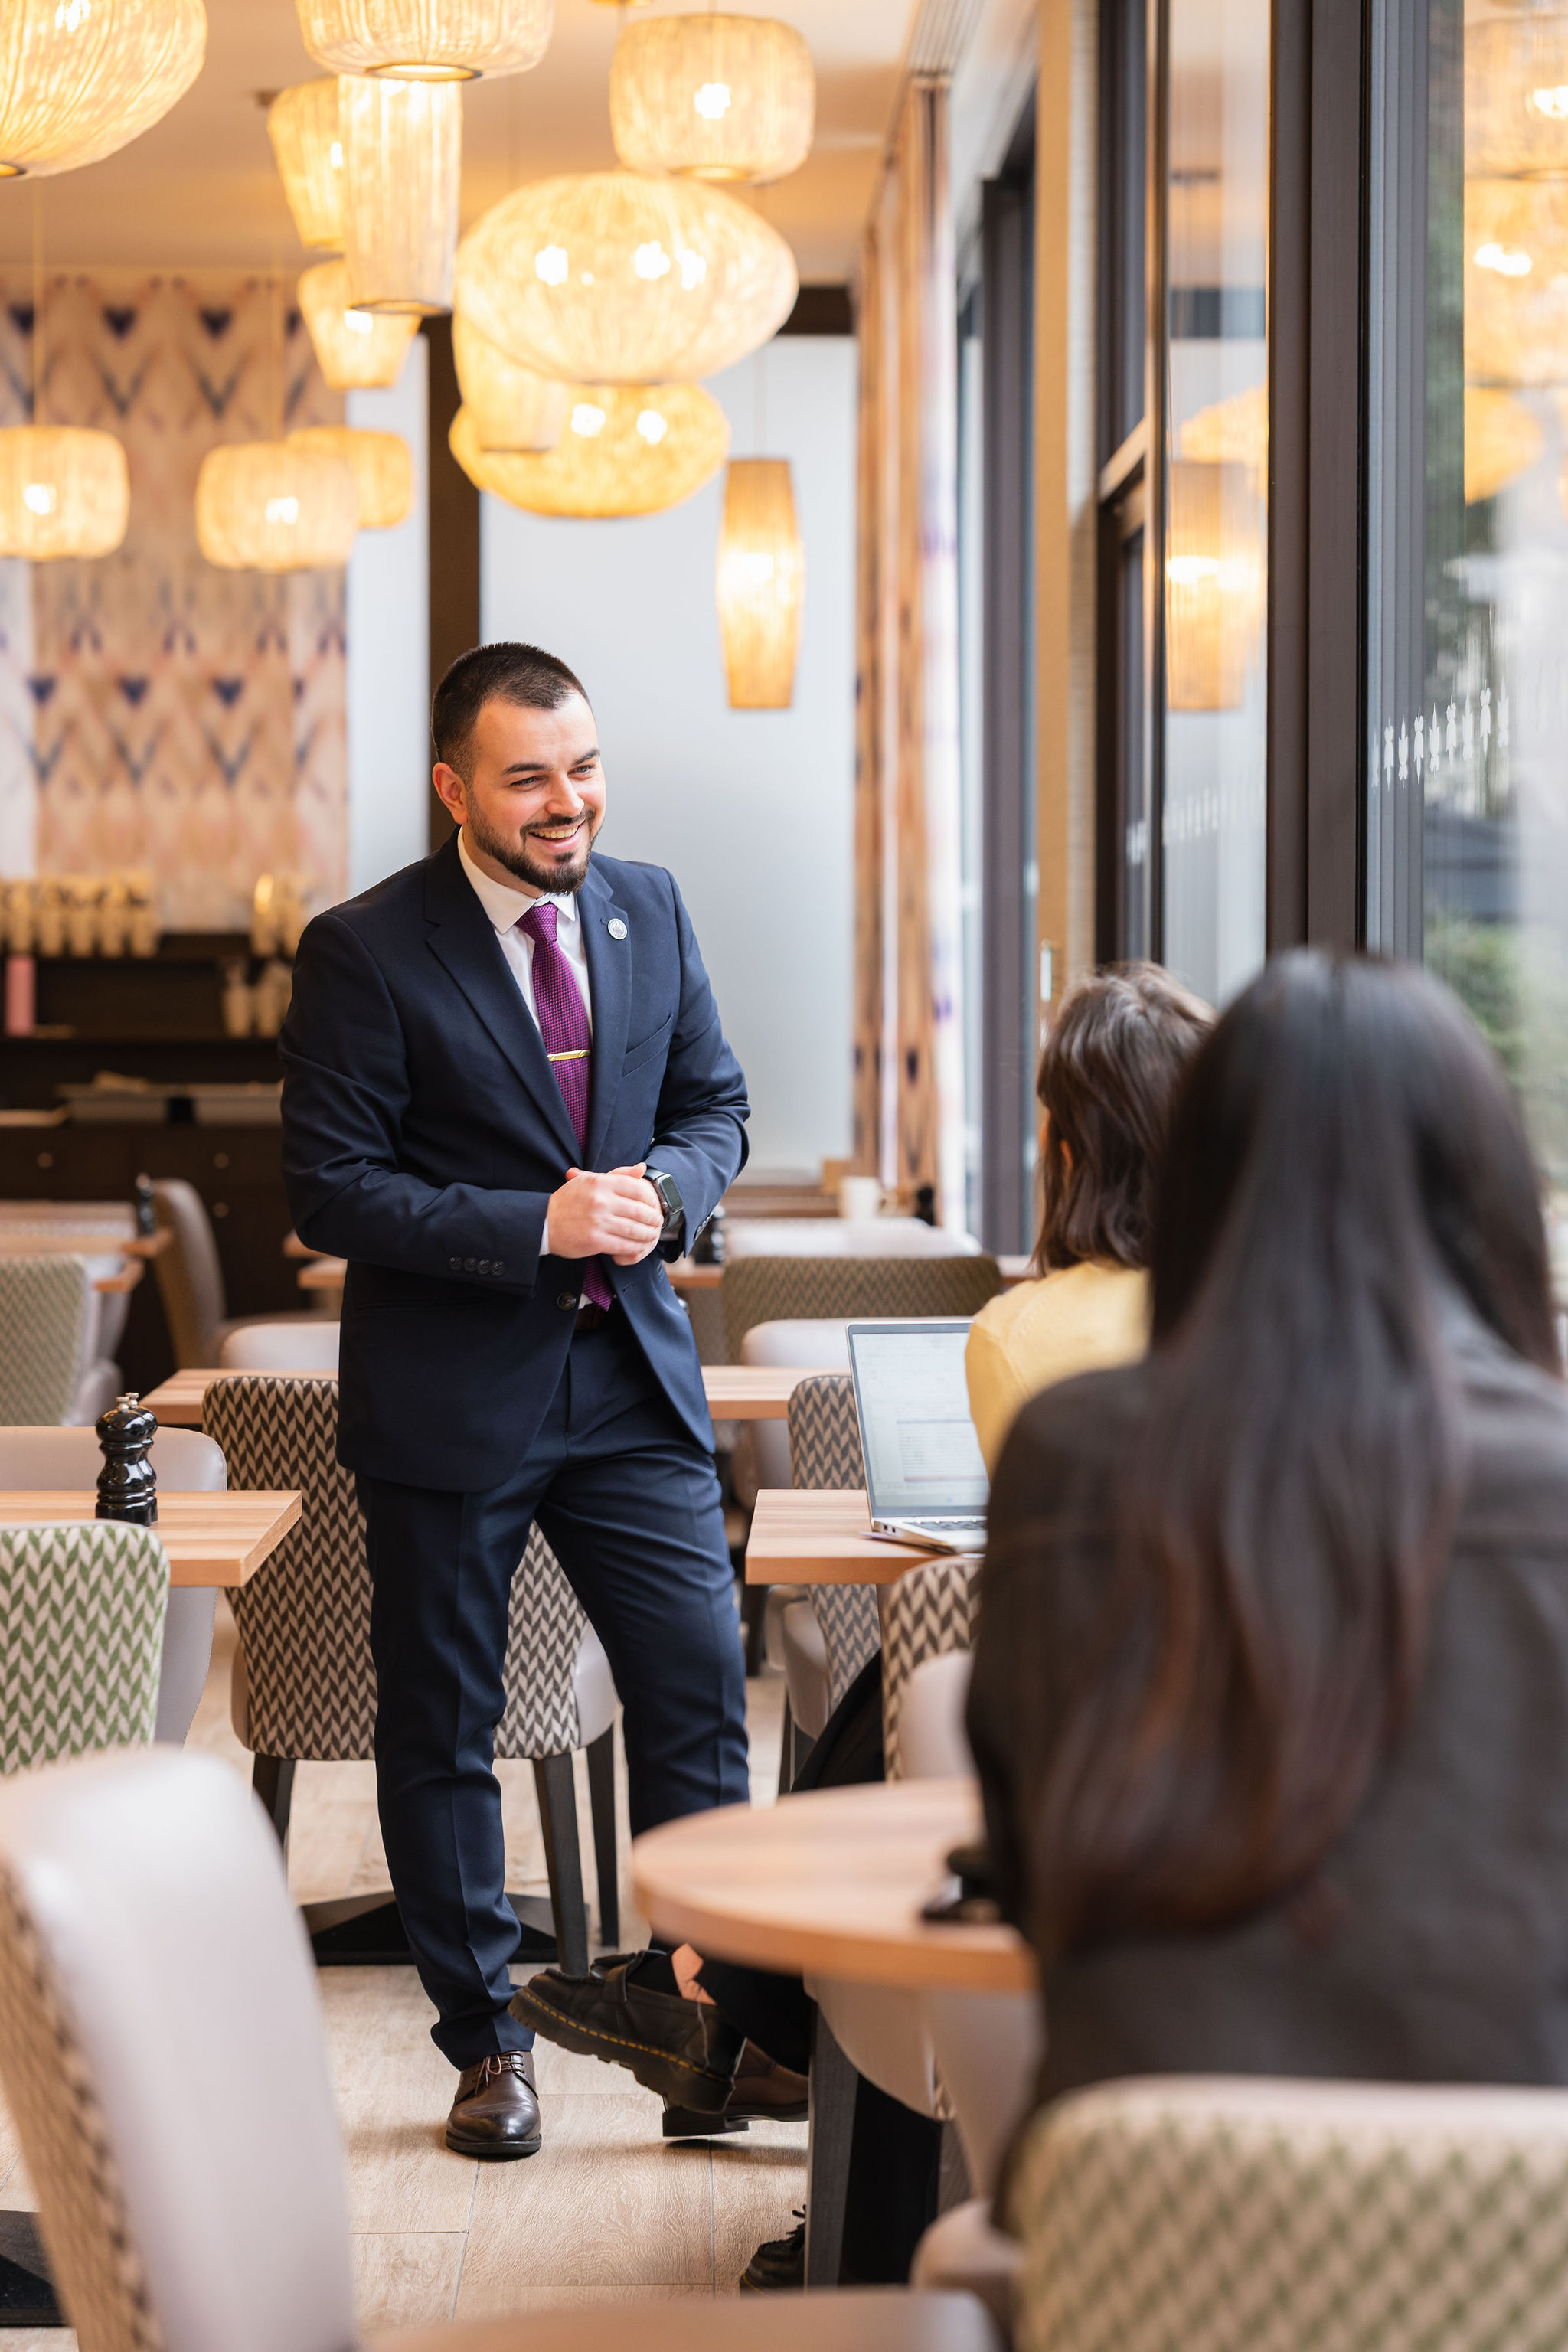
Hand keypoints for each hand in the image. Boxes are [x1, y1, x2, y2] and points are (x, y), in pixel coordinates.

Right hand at [548, 1163, 662, 1265]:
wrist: (543, 1222)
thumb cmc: (569, 1200)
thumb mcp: (591, 1181)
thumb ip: (618, 1175)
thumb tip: (642, 1168)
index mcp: (600, 1182)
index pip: (637, 1189)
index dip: (651, 1199)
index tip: (654, 1206)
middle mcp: (600, 1200)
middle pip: (640, 1211)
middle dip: (653, 1220)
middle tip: (658, 1224)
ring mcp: (598, 1221)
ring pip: (634, 1230)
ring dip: (647, 1236)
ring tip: (651, 1237)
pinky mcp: (595, 1240)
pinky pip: (623, 1246)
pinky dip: (634, 1249)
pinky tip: (638, 1248)